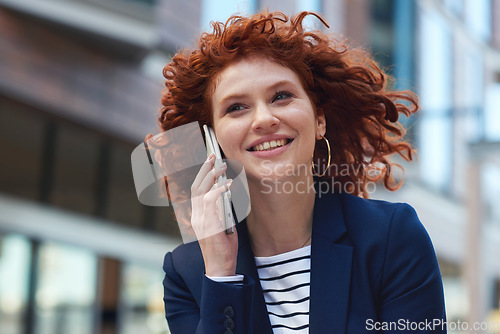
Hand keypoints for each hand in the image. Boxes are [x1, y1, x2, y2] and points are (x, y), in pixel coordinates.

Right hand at [190, 154, 237, 275]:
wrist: (219, 268)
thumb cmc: (223, 249)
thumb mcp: (223, 226)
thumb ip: (223, 211)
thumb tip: (228, 195)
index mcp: (198, 216)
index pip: (196, 191)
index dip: (201, 175)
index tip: (208, 162)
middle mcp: (196, 216)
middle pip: (196, 186)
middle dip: (204, 169)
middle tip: (213, 156)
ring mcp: (200, 220)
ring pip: (201, 191)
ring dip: (212, 176)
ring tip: (222, 166)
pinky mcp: (207, 224)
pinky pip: (210, 202)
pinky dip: (218, 190)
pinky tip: (227, 184)